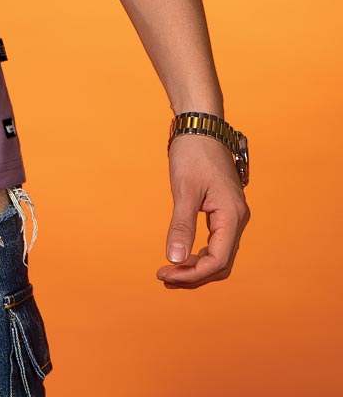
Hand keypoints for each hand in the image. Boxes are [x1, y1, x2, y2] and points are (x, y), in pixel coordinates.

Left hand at [156, 132, 249, 286]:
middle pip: (221, 262)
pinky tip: (181, 253)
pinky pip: (215, 240)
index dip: (193, 273)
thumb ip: (181, 226)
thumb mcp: (184, 190)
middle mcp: (237, 219)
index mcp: (232, 216)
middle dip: (194, 273)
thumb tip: (174, 259)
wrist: (200, 125)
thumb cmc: (193, 154)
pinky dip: (198, 251)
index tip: (166, 275)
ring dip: (196, 265)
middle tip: (164, 277)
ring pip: (219, 253)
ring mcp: (231, 215)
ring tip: (169, 270)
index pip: (218, 260)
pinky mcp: (223, 209)